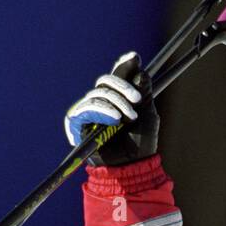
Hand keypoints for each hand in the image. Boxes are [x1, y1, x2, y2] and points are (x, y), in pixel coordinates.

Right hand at [64, 51, 159, 167]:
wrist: (133, 168)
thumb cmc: (141, 146)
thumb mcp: (147, 114)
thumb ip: (143, 91)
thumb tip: (139, 68)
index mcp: (119, 100)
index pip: (117, 76)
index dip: (124, 65)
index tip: (135, 57)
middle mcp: (103, 103)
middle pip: (106, 81)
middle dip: (122, 87)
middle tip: (137, 100)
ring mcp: (90, 113)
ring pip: (98, 93)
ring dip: (116, 102)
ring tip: (129, 117)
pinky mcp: (78, 124)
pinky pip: (85, 108)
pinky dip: (101, 110)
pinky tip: (115, 118)